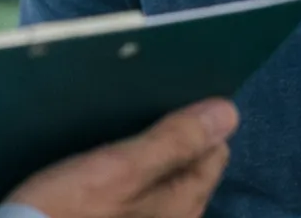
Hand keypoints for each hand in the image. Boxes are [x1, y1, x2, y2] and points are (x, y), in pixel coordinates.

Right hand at [6, 98, 238, 217]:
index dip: (194, 119)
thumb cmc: (71, 210)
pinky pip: (135, 190)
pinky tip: (98, 158)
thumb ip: (175, 141)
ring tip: (113, 123)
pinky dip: (125, 170)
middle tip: (133, 106)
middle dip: (168, 133)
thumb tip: (229, 112)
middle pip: (187, 164)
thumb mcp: (121, 167)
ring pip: (159, 175)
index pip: (214, 150)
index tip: (164, 94)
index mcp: (184, 205)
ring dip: (143, 149)